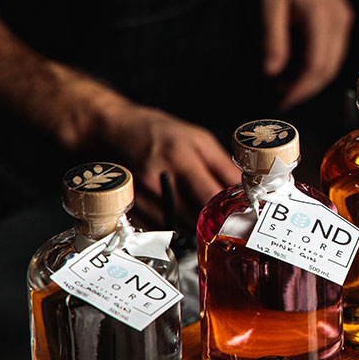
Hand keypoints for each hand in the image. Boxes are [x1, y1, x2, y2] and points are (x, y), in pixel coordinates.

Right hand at [96, 104, 239, 231]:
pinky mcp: (129, 208)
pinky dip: (174, 226)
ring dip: (195, 226)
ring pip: (180, 227)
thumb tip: (247, 190)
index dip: (231, 210)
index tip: (244, 215)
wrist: (111, 131)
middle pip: (196, 217)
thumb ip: (224, 166)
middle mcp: (158, 178)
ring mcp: (140, 195)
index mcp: (181, 157)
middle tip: (225, 217)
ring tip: (200, 213)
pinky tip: (177, 212)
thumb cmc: (158, 133)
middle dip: (215, 221)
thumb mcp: (199, 139)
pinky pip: (160, 229)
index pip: (212, 196)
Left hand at [262, 0, 352, 108]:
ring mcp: (343, 19)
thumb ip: (273, 39)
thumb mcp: (270, 2)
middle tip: (282, 98)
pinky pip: (333, 50)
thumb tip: (272, 71)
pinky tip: (297, 67)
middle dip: (306, 89)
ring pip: (333, 62)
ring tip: (286, 85)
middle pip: (328, 69)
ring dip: (311, 78)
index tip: (283, 99)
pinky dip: (317, 64)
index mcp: (322, 16)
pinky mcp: (341, 18)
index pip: (316, 66)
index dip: (301, 88)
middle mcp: (339, 21)